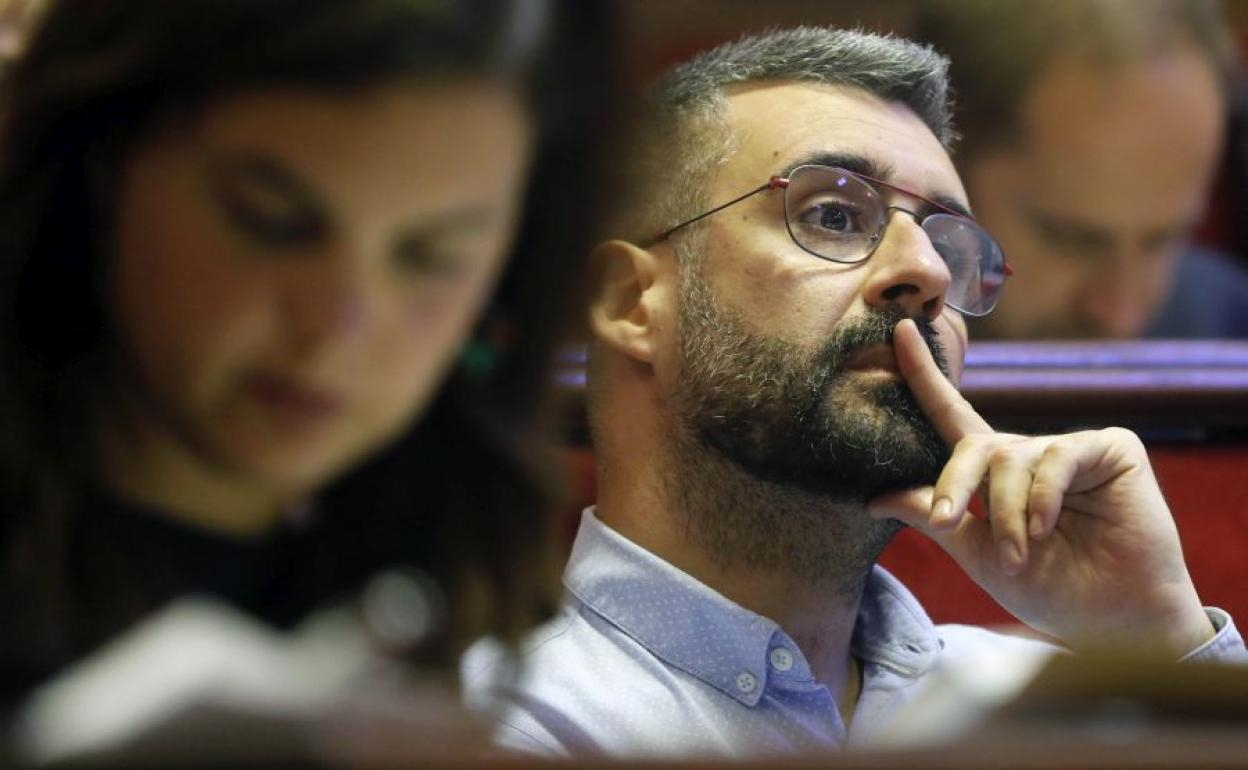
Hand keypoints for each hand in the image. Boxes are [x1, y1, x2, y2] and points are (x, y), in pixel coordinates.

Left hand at [869, 319, 1213, 653]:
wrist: (1114, 622)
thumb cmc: (1049, 588)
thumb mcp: (976, 554)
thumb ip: (932, 517)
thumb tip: (874, 497)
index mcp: (992, 474)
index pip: (950, 415)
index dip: (924, 375)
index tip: (900, 330)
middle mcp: (1027, 454)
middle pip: (973, 447)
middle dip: (954, 484)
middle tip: (948, 521)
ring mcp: (1069, 449)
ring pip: (1012, 460)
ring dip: (1008, 514)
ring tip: (1019, 555)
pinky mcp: (1110, 449)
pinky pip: (1058, 457)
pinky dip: (1043, 497)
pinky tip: (1047, 526)